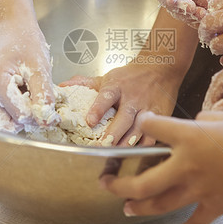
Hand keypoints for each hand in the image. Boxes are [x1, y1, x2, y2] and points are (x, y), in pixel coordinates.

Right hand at [0, 17, 56, 131]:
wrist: (11, 28)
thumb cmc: (25, 41)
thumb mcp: (40, 68)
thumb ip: (44, 97)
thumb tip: (47, 122)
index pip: (19, 115)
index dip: (38, 115)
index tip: (50, 108)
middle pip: (5, 125)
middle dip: (25, 119)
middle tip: (37, 102)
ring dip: (15, 119)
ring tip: (25, 98)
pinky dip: (6, 115)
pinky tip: (17, 101)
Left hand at [60, 63, 182, 145]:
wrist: (160, 68)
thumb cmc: (130, 76)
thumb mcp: (107, 77)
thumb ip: (85, 83)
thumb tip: (62, 85)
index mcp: (116, 86)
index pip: (106, 97)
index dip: (98, 109)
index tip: (90, 121)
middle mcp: (133, 97)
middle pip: (124, 118)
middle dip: (113, 134)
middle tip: (102, 146)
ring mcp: (147, 108)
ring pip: (138, 130)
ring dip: (127, 144)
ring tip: (115, 155)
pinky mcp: (159, 118)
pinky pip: (152, 136)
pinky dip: (143, 147)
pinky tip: (134, 154)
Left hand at [101, 110, 222, 223]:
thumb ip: (208, 119)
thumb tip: (197, 124)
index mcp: (189, 138)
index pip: (155, 128)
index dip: (146, 122)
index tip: (143, 121)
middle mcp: (186, 165)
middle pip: (145, 180)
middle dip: (120, 184)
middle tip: (106, 183)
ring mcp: (197, 189)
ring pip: (160, 203)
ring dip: (140, 206)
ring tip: (127, 208)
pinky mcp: (213, 205)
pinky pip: (194, 222)